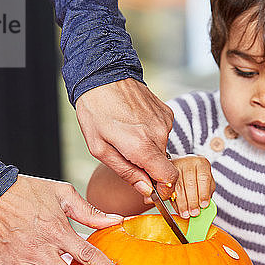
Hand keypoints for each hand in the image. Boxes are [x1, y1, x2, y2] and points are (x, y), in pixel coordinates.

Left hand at [75, 78, 177, 198]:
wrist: (103, 74)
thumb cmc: (95, 111)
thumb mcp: (100, 149)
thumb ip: (126, 172)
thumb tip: (146, 190)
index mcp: (142, 146)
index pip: (169, 178)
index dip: (163, 189)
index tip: (152, 189)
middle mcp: (159, 134)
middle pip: (163, 165)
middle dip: (149, 168)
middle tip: (127, 157)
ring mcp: (165, 121)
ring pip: (162, 148)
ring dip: (148, 149)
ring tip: (127, 135)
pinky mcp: (167, 112)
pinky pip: (163, 133)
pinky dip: (151, 134)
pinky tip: (134, 123)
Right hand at [166, 155, 214, 218]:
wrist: (182, 168)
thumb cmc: (197, 178)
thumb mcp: (206, 184)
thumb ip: (207, 193)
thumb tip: (206, 207)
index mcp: (201, 163)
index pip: (204, 178)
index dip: (204, 193)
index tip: (204, 205)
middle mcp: (188, 162)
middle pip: (190, 183)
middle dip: (192, 201)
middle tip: (194, 213)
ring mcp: (175, 166)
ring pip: (178, 187)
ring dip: (182, 203)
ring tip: (185, 214)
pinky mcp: (165, 174)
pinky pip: (169, 190)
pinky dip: (174, 202)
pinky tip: (177, 209)